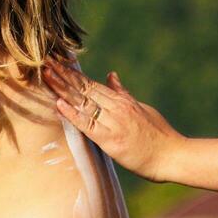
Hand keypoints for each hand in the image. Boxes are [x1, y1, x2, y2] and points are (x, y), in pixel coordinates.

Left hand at [43, 62, 183, 180]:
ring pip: (82, 101)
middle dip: (62, 74)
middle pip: (83, 88)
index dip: (72, 72)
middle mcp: (116, 108)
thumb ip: (123, 93)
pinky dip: (72, 114)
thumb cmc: (158, 136)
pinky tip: (58, 104)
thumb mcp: (141, 108)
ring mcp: (113, 122)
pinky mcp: (110, 139)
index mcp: (121, 101)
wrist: (173, 156)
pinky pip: (87, 124)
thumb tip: (111, 75)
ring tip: (46, 74)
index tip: (56, 62)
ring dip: (62, 87)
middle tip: (44, 60)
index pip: (91, 83)